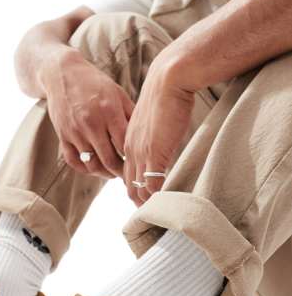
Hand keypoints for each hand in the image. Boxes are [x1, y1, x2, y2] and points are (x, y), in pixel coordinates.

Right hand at [41, 49, 134, 177]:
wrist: (62, 74)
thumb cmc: (95, 84)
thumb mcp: (118, 93)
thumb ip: (131, 115)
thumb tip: (146, 137)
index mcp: (109, 111)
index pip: (124, 145)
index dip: (133, 159)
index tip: (140, 164)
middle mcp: (91, 123)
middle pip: (109, 159)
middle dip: (121, 172)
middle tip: (128, 175)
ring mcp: (75, 131)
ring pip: (91, 164)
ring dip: (104, 174)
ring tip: (112, 173)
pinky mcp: (62, 136)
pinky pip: (73, 161)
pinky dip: (84, 169)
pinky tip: (94, 168)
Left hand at [123, 52, 194, 205]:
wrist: (169, 79)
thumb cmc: (166, 94)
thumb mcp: (153, 119)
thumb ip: (153, 135)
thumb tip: (162, 144)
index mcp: (128, 140)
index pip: (126, 172)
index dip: (134, 187)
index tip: (142, 200)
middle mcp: (130, 149)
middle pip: (129, 184)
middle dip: (137, 201)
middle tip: (147, 216)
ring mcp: (141, 152)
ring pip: (138, 186)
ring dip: (146, 203)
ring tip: (155, 217)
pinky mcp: (155, 152)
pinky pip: (153, 182)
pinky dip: (157, 196)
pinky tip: (164, 204)